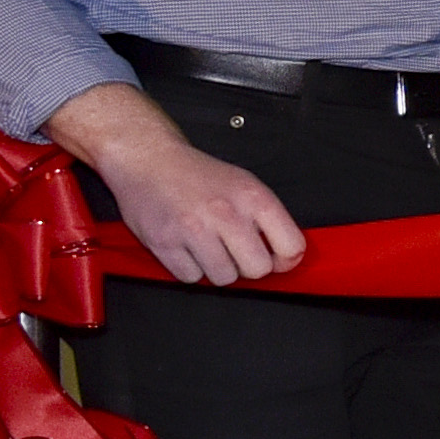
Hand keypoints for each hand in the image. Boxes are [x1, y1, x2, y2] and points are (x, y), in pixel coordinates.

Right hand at [42, 86, 303, 284]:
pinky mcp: (164, 243)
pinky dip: (189, 268)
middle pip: (257, 270)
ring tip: (207, 245)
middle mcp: (226, 213)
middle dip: (248, 266)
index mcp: (253, 197)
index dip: (284, 259)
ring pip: (224, 278)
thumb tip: (288, 259)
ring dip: (217, 268)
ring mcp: (193, 229)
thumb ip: (269, 220)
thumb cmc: (197, 176)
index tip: (274, 258)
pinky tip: (186, 247)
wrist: (148, 160)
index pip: (291, 247)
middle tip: (234, 251)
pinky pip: (191, 278)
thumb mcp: (244, 185)